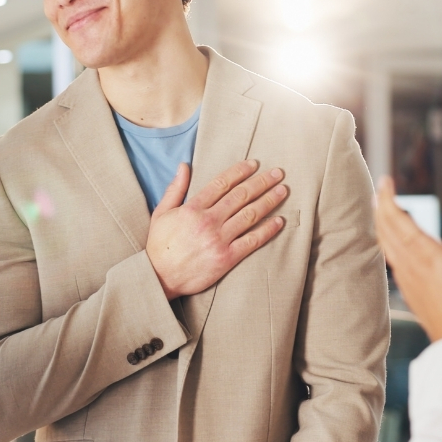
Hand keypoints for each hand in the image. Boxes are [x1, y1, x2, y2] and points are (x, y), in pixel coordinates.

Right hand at [147, 159, 287, 299]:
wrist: (159, 277)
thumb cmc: (159, 245)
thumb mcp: (161, 212)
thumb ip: (175, 188)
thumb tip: (184, 165)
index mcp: (193, 208)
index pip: (222, 183)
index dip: (240, 171)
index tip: (254, 164)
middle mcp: (208, 221)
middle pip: (241, 196)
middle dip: (262, 182)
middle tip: (277, 173)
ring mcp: (218, 240)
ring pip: (250, 215)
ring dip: (269, 201)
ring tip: (282, 191)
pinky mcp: (226, 258)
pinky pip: (252, 241)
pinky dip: (267, 230)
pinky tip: (279, 221)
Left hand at [375, 176, 441, 341]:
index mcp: (428, 254)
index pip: (401, 220)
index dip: (390, 200)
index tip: (385, 182)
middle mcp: (411, 262)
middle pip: (387, 227)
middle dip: (380, 204)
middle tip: (379, 187)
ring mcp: (405, 274)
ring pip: (384, 241)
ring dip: (380, 221)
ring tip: (377, 205)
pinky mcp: (405, 285)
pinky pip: (388, 256)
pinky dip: (384, 239)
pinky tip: (386, 236)